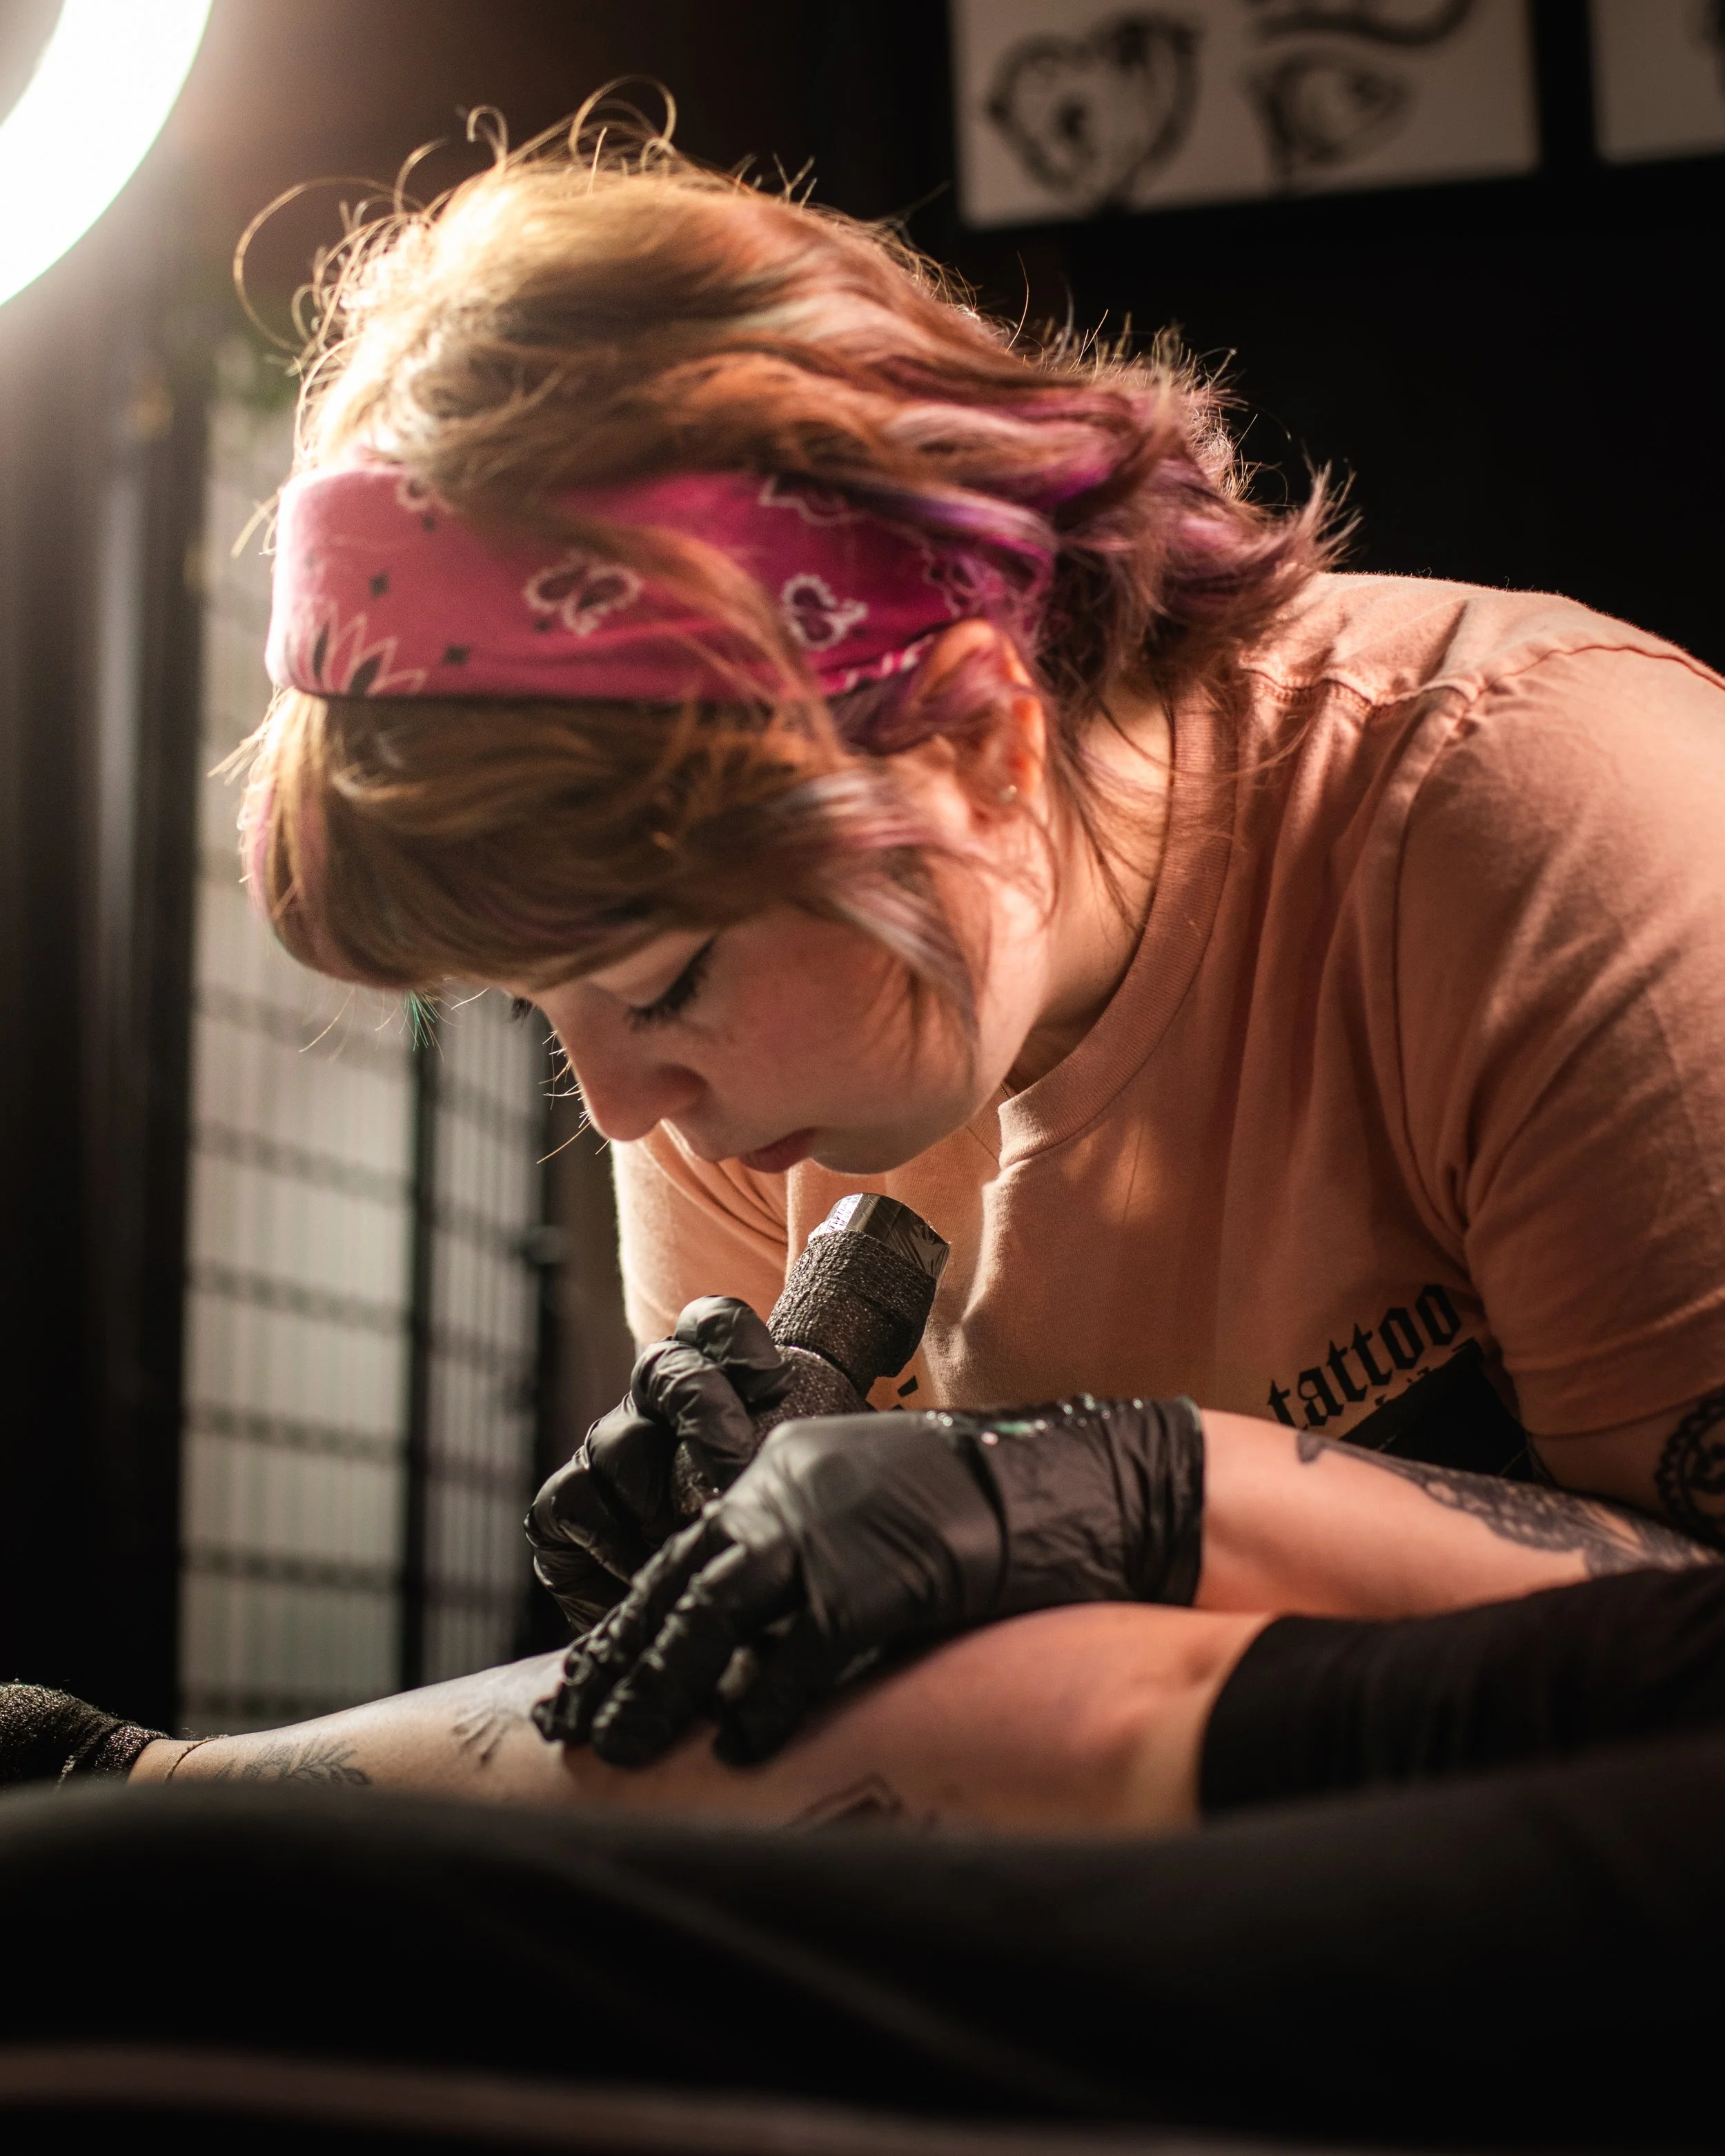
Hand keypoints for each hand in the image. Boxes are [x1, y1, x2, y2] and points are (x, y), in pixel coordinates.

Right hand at [526, 1296, 791, 1632]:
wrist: (713, 1609)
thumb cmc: (775, 1531)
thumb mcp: (804, 1483)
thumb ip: (801, 1449)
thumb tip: (820, 1439)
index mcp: (716, 1379)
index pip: (715, 1325)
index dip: (734, 1339)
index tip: (770, 1380)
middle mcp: (654, 1404)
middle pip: (664, 1370)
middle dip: (701, 1413)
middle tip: (733, 1474)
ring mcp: (606, 1452)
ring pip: (614, 1442)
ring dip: (656, 1498)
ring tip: (696, 1545)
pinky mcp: (566, 1508)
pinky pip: (567, 1504)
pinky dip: (605, 1545)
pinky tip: (643, 1579)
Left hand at [541, 1394, 1204, 1764]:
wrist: (1063, 1483)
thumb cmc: (975, 1507)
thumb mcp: (865, 1509)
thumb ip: (804, 1549)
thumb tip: (752, 1630)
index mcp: (782, 1471)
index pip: (683, 1554)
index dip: (630, 1620)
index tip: (586, 1677)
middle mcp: (788, 1494)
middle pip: (680, 1583)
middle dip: (623, 1659)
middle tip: (579, 1724)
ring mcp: (827, 1534)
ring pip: (712, 1615)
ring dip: (662, 1685)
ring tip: (624, 1747)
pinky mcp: (870, 1581)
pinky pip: (797, 1654)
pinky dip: (763, 1704)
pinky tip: (739, 1748)